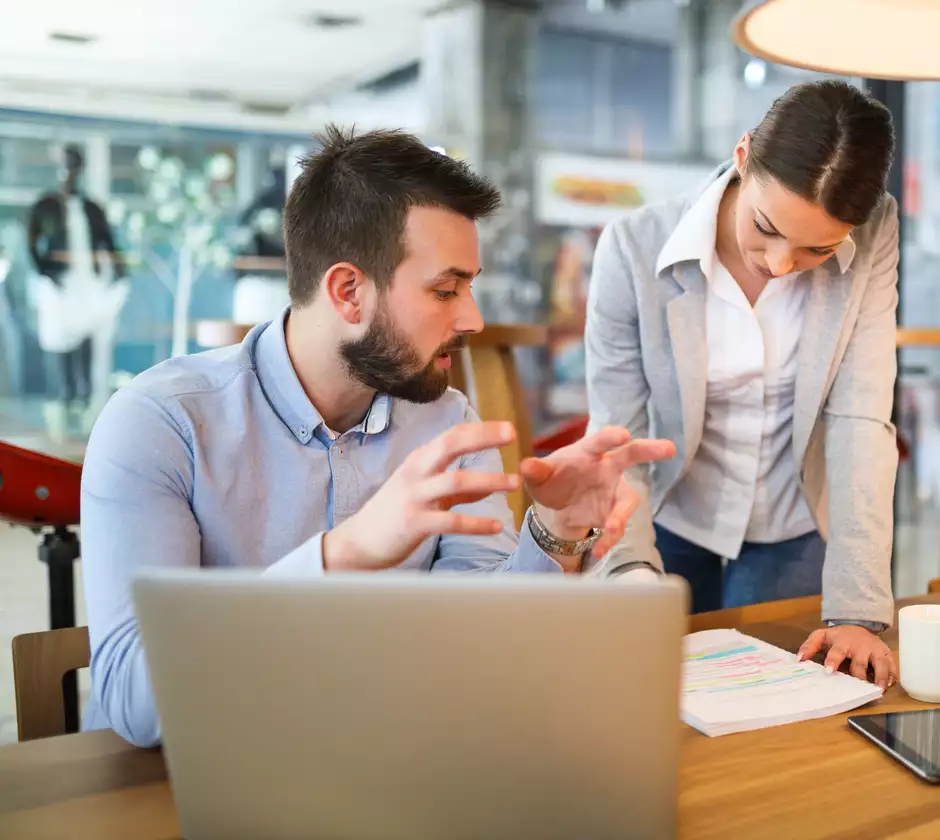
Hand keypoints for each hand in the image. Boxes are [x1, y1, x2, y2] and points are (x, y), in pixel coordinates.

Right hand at [323, 422, 519, 570]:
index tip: (507, 428)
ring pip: (455, 481)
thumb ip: (457, 490)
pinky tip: (496, 527)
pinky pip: (451, 521)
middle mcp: (416, 473)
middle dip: (483, 437)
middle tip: (512, 434)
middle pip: (451, 445)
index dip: (481, 430)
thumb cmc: (394, 514)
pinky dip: (476, 523)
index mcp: (419, 461)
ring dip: (489, 480)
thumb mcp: (424, 493)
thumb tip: (490, 485)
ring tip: (515, 483)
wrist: (358, 542)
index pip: (453, 436)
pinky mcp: (414, 523)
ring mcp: (414, 497)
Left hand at [521, 426, 675, 558]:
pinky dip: (608, 539)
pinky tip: (598, 551)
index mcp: (587, 452)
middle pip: (631, 455)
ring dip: (620, 515)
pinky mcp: (614, 514)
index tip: (623, 434)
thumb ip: (534, 471)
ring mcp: (614, 491)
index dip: (611, 437)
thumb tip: (526, 466)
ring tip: (611, 529)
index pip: (600, 441)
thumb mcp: (538, 476)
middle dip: (650, 450)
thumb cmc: (551, 480)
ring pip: (627, 501)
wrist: (557, 506)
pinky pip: (617, 527)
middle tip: (668, 448)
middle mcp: (607, 468)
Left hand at [797, 625, 897, 690]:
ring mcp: (876, 651)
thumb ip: (809, 646)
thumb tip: (799, 659)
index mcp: (843, 643)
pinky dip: (892, 677)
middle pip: (860, 662)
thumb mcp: (821, 636)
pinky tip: (889, 686)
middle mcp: (861, 647)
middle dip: (859, 674)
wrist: (859, 627)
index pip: (837, 652)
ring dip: (881, 677)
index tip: (829, 671)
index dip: (833, 661)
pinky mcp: (887, 656)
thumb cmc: (839, 637)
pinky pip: (893, 667)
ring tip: (879, 689)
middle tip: (858, 687)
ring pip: (881, 664)